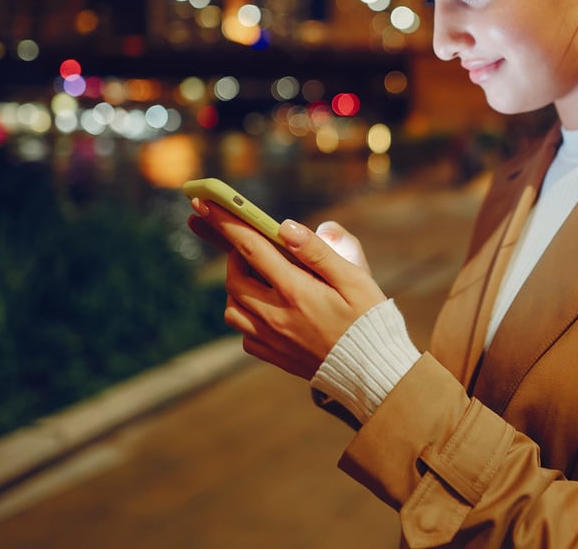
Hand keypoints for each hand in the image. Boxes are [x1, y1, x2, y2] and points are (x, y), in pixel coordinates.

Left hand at [188, 200, 385, 378]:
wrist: (372, 373)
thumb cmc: (368, 320)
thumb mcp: (354, 279)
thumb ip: (318, 252)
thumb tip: (286, 227)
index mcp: (295, 290)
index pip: (251, 248)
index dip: (226, 222)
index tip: (205, 203)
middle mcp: (276, 315)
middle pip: (234, 278)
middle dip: (237, 256)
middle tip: (254, 247)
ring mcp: (272, 339)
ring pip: (233, 308)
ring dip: (239, 288)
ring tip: (261, 279)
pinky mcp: (274, 356)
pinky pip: (245, 333)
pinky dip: (248, 316)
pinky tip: (269, 309)